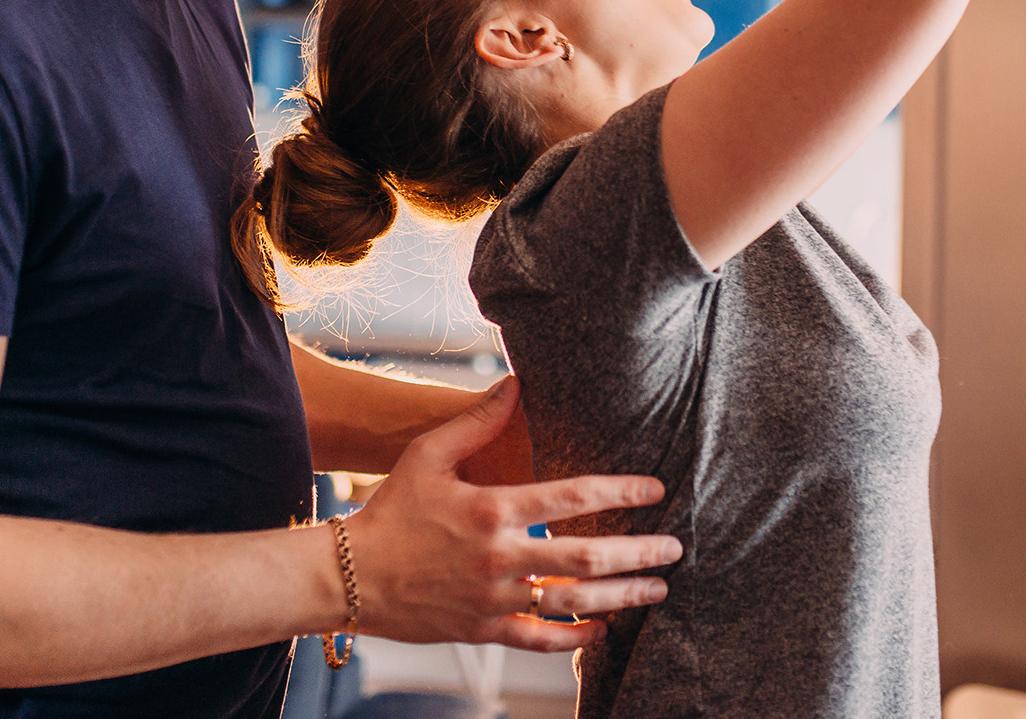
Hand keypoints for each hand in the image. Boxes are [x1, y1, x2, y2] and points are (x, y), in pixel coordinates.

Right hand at [342, 377, 678, 650]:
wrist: (350, 576)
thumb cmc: (390, 510)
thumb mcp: (428, 455)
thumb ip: (477, 421)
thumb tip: (515, 383)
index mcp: (492, 510)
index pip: (573, 497)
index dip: (621, 492)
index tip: (654, 490)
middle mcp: (500, 558)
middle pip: (586, 557)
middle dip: (638, 552)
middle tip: (674, 547)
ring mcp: (494, 599)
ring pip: (573, 603)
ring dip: (622, 596)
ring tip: (657, 588)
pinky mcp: (484, 630)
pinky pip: (541, 641)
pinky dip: (576, 639)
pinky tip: (603, 630)